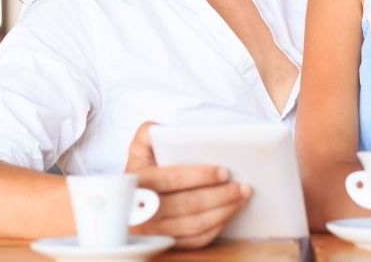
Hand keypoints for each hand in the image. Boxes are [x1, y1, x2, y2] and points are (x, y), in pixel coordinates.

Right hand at [124, 123, 251, 247]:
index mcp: (137, 182)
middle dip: (220, 195)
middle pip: (188, 205)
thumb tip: (163, 128)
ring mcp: (153, 231)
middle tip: (242, 186)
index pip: (172, 179)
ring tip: (242, 198)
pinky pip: (195, 241)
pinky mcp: (164, 243)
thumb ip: (149, 132)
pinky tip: (229, 213)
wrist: (127, 200)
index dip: (200, 176)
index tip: (224, 172)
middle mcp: (141, 211)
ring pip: (194, 225)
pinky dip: (216, 228)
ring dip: (223, 211)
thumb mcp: (140, 146)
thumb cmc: (141, 169)